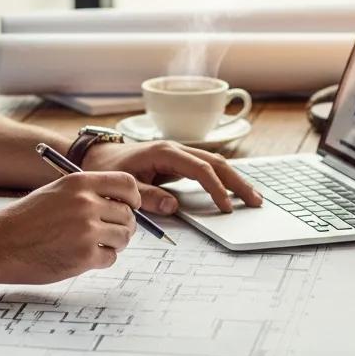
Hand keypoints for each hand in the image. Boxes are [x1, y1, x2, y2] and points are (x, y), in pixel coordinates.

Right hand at [0, 172, 139, 284]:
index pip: (126, 183)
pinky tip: (81, 256)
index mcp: (79, 183)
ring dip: (114, 243)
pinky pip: (110, 258)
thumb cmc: (24, 220)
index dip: (133, 197)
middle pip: (128, 214)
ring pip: (123, 237)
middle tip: (109, 232)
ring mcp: (87, 231)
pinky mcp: (85, 256)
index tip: (131, 206)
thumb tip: (121, 204)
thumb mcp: (55, 192)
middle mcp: (86, 203)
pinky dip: (101, 259)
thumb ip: (87, 194)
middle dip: (122, 225)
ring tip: (94, 245)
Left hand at [82, 140, 262, 214]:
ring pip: (215, 163)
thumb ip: (147, 196)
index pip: (200, 169)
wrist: (98, 157)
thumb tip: (173, 207)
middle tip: (256, 201)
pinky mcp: (179, 162)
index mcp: (164, 152)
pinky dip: (223, 179)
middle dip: (237, 181)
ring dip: (235, 179)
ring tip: (253, 197)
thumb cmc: (109, 170)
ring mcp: (179, 154)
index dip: (215, 188)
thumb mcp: (124, 186)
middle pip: (216, 162)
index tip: (226, 207)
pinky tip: (235, 191)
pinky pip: (207, 169)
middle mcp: (176, 149)